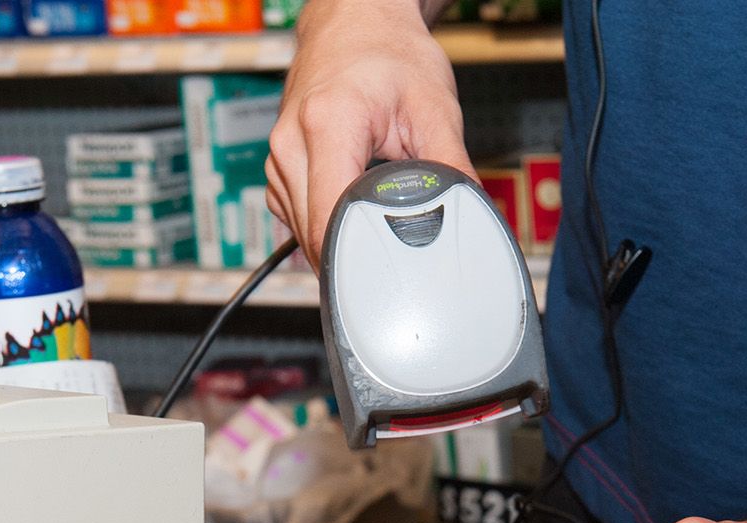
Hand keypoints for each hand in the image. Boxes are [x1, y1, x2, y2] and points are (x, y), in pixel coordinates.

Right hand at [266, 0, 476, 268]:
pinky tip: (352, 213)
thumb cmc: (390, 56)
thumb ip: (451, 166)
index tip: (389, 273)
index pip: (331, 219)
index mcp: (328, 124)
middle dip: (354, 256)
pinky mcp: (278, 167)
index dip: (359, 257)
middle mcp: (291, 143)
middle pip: (313, 233)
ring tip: (374, 226)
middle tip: (394, 259)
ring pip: (301, 231)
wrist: (355, 22)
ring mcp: (278, 156)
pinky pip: (295, 217)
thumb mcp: (434, 107)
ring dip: (339, 241)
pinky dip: (324, 225)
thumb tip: (469, 212)